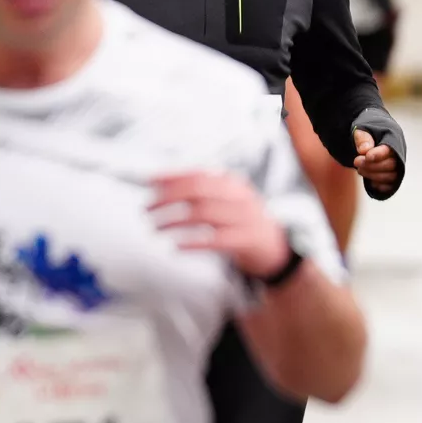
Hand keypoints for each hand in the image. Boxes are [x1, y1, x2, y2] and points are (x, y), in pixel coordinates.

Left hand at [148, 171, 292, 279]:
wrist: (274, 247)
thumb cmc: (241, 222)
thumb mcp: (227, 200)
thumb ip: (202, 192)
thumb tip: (161, 184)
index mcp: (233, 184)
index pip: (198, 174)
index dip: (171, 177)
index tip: (149, 182)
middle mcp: (239, 197)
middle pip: (198, 190)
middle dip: (168, 197)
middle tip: (147, 208)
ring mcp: (245, 218)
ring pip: (203, 214)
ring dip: (174, 220)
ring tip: (156, 227)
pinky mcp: (246, 240)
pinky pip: (215, 240)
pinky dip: (193, 243)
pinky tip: (176, 246)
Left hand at [353, 128, 402, 197]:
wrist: (372, 139)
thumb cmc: (368, 133)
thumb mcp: (361, 130)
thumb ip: (363, 138)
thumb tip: (364, 150)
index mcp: (393, 139)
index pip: (389, 149)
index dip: (379, 154)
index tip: (367, 156)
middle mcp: (399, 154)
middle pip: (391, 165)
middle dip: (372, 165)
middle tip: (356, 161)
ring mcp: (397, 167)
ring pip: (390, 176)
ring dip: (373, 175)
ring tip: (359, 169)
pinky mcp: (393, 178)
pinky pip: (389, 186)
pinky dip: (379, 186)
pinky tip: (368, 180)